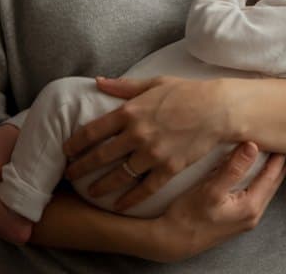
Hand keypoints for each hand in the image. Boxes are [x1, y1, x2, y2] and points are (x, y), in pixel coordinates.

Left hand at [63, 76, 228, 211]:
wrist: (218, 110)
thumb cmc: (186, 93)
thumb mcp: (153, 83)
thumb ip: (123, 86)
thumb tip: (98, 81)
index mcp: (129, 111)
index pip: (92, 131)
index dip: (75, 143)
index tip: (67, 151)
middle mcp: (137, 133)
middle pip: (100, 156)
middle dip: (81, 167)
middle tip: (69, 175)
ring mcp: (152, 153)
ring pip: (119, 175)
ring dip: (101, 186)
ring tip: (90, 192)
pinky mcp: (169, 168)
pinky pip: (144, 189)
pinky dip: (129, 199)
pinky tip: (118, 205)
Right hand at [151, 142, 285, 262]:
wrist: (171, 241)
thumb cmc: (187, 216)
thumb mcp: (211, 189)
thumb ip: (233, 168)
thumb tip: (253, 146)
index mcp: (250, 207)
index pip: (272, 176)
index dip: (279, 156)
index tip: (284, 138)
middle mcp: (252, 215)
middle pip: (272, 184)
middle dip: (279, 164)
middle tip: (284, 143)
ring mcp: (244, 219)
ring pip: (264, 189)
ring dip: (269, 172)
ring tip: (272, 153)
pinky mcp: (235, 219)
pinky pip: (254, 194)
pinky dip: (258, 180)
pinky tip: (252, 172)